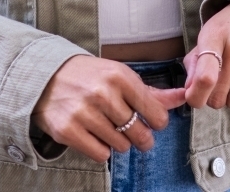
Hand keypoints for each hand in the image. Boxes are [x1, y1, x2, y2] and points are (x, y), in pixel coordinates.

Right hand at [31, 55, 185, 162]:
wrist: (47, 75)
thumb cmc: (90, 76)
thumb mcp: (119, 75)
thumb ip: (151, 91)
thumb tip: (182, 97)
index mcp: (119, 76)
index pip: (155, 113)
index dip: (156, 122)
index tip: (151, 121)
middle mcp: (103, 94)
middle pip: (139, 133)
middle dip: (140, 136)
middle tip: (133, 131)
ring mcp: (85, 113)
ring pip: (121, 146)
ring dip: (119, 141)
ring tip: (108, 127)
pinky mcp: (69, 131)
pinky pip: (101, 154)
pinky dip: (101, 149)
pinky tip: (95, 134)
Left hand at [183, 0, 229, 113]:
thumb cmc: (229, 31)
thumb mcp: (207, 37)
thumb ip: (194, 65)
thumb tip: (191, 93)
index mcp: (215, 35)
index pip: (205, 76)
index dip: (196, 96)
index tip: (193, 98)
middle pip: (218, 97)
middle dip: (214, 96)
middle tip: (219, 81)